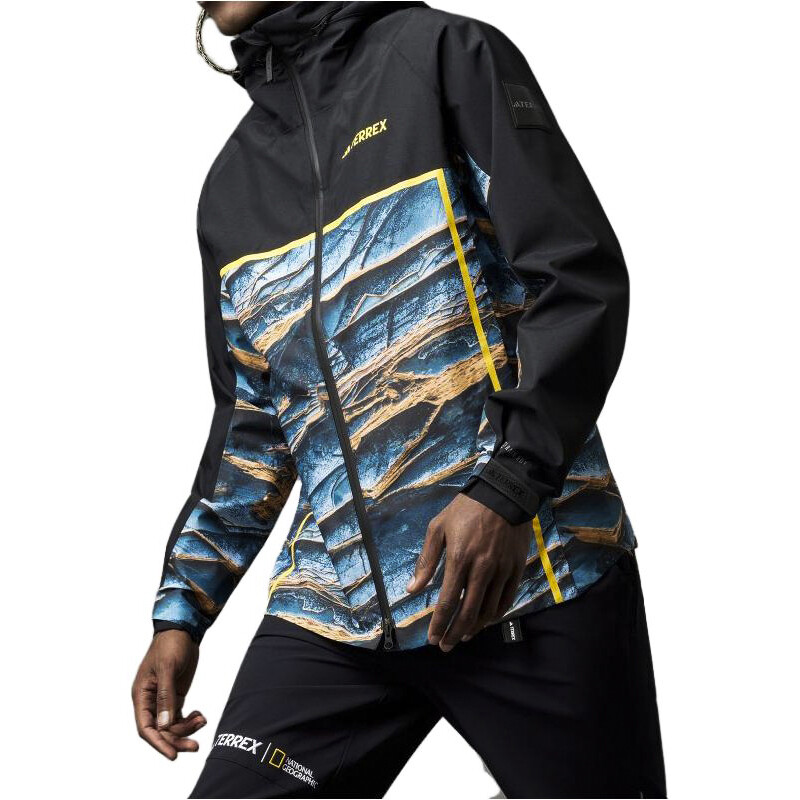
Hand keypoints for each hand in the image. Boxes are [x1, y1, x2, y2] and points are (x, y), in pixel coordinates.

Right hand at [132, 629, 204, 759]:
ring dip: (186, 729)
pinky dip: (189, 721)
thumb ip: (166, 697)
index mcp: (141, 695)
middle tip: (195, 745)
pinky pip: (179, 717)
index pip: (145, 728)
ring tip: (202, 720)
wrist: (183, 630)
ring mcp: (163, 700)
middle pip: (160, 730)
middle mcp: (149, 701)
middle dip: (177, 739)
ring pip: (171, 726)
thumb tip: (164, 725)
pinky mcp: (175, 696)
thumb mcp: (167, 669)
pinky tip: (200, 716)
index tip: (173, 755)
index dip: (158, 743)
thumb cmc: (170, 645)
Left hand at [408, 493, 531, 651]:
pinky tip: (486, 620)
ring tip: (463, 635)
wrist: (504, 494)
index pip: (447, 601)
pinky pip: (506, 600)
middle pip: (468, 612)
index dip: (439, 624)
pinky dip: (495, 615)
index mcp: (458, 558)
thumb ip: (426, 560)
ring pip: (488, 610)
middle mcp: (481, 569)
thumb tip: (413, 588)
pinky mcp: (516, 569)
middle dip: (454, 633)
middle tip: (446, 645)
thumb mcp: (438, 527)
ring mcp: (501, 570)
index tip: (432, 638)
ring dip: (474, 628)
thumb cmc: (466, 509)